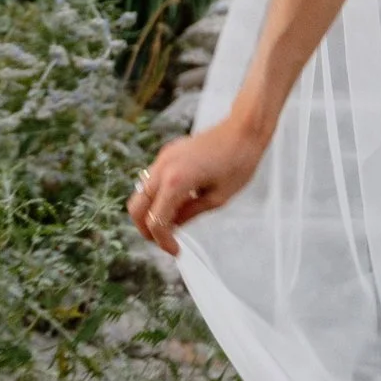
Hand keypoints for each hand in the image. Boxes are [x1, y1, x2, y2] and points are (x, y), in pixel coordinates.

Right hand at [128, 114, 269, 255]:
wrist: (243, 129)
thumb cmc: (238, 162)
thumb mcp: (218, 198)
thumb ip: (190, 214)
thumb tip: (173, 226)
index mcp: (176, 182)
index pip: (156, 221)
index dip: (163, 241)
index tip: (175, 251)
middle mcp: (163, 169)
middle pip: (136, 208)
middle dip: (145, 229)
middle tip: (164, 240)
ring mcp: (162, 158)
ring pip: (141, 193)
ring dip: (150, 211)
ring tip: (174, 221)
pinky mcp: (167, 153)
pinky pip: (152, 179)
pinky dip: (157, 195)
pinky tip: (179, 201)